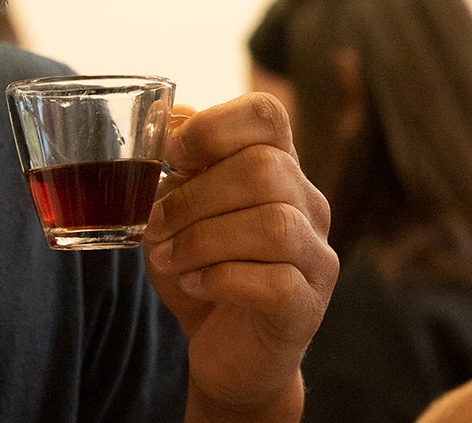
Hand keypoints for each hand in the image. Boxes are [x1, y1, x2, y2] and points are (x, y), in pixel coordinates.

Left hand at [143, 93, 337, 419]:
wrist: (228, 355)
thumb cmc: (204, 274)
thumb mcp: (182, 216)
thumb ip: (181, 170)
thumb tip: (171, 117)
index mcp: (279, 168)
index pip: (268, 115)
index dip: (216, 125)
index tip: (173, 156)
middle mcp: (308, 204)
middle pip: (265, 169)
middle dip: (196, 197)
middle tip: (155, 226)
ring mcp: (316, 255)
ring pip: (274, 224)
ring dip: (204, 240)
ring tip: (169, 259)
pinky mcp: (307, 305)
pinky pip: (276, 281)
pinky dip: (223, 279)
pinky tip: (196, 285)